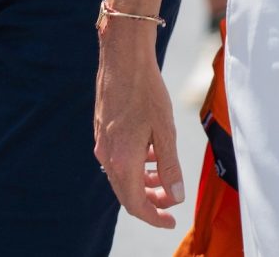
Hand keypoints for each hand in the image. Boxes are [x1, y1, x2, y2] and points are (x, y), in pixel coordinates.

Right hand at [94, 39, 184, 227]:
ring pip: (122, 176)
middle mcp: (107, 156)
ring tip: (164, 177)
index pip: (136, 204)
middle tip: (171, 203)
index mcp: (123, 160)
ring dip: (143, 182)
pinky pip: (118, 159)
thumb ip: (170, 166)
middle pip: (127, 193)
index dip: (154, 216)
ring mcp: (102, 143)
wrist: (123, 57)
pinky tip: (150, 152)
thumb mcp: (165, 130)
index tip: (171, 220)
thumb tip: (176, 197)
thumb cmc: (146, 90)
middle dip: (151, 201)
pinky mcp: (102, 130)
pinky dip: (135, 165)